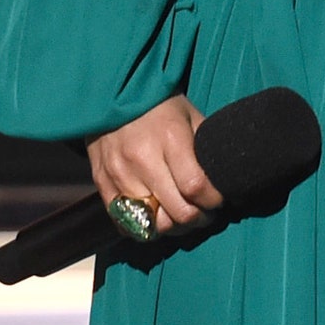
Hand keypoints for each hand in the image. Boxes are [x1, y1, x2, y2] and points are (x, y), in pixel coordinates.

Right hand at [87, 96, 222, 237]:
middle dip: (198, 219)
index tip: (219, 200)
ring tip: (183, 218)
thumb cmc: (160, 105)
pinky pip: (124, 223)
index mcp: (171, 140)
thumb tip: (222, 175)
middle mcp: (144, 161)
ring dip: (173, 228)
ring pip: (151, 224)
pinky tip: (157, 219)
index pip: (196, 186)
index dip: (213, 201)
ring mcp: (120, 176)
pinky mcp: (102, 185)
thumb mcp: (190, 115)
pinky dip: (144, 229)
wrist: (114, 96)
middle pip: (176, 212)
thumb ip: (203, 145)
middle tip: (205, 215)